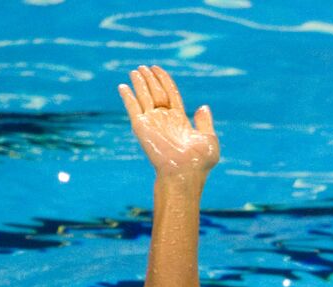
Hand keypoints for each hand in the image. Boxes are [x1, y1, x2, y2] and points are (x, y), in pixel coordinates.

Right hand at [118, 65, 218, 181]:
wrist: (185, 173)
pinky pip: (133, 108)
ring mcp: (153, 123)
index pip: (171, 94)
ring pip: (145, 97)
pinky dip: (128, 97)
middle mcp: (165, 120)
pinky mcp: (142, 127)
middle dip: (151, 79)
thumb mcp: (209, 139)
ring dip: (140, 83)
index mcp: (180, 120)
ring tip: (135, 71)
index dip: (165, 80)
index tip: (158, 68)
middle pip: (157, 93)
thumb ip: (205, 122)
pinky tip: (123, 87)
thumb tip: (203, 106)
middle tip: (144, 66)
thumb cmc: (199, 161)